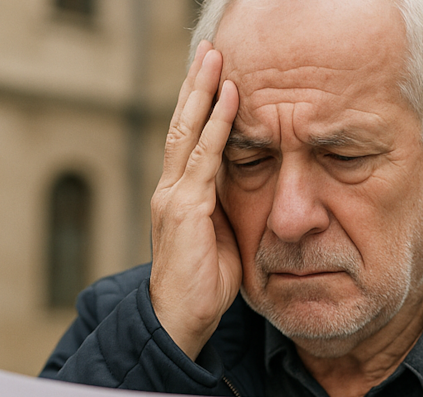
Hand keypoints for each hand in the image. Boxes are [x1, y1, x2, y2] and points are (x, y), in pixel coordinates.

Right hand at [149, 41, 242, 359]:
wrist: (181, 321)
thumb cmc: (205, 285)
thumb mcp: (223, 237)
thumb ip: (228, 208)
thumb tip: (252, 184)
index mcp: (179, 194)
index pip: (189, 137)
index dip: (200, 103)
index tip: (214, 74)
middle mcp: (170, 188)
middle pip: (182, 122)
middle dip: (196, 84)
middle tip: (211, 49)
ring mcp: (173, 196)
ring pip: (187, 129)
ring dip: (203, 90)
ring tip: (216, 58)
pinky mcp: (183, 209)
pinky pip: (203, 156)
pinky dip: (217, 123)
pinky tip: (230, 98)